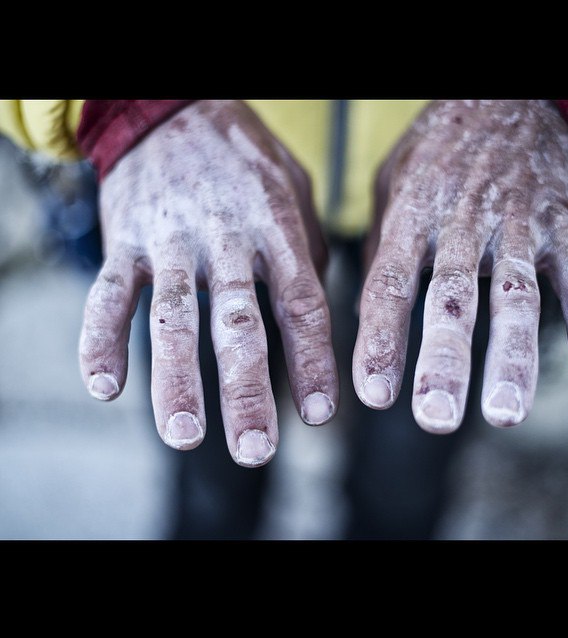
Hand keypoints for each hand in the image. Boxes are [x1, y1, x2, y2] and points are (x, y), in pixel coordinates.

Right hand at [79, 100, 337, 465]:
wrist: (174, 108)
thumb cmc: (246, 163)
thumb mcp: (295, 193)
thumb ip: (305, 255)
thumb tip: (313, 324)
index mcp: (277, 228)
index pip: (301, 304)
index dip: (312, 360)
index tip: (320, 415)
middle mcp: (226, 239)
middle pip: (238, 323)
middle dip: (246, 391)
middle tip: (255, 450)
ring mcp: (171, 240)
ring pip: (173, 318)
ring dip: (175, 381)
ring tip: (184, 436)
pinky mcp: (125, 240)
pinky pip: (107, 294)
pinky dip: (99, 339)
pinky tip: (103, 386)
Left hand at [353, 100, 567, 431]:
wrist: (502, 100)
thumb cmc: (436, 154)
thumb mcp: (391, 189)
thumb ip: (383, 252)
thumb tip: (362, 316)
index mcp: (411, 219)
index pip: (391, 286)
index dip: (382, 341)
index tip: (376, 395)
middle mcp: (460, 226)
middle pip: (451, 299)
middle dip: (444, 361)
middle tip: (436, 417)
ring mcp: (515, 226)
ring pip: (516, 294)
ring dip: (512, 356)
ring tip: (506, 413)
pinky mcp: (559, 225)